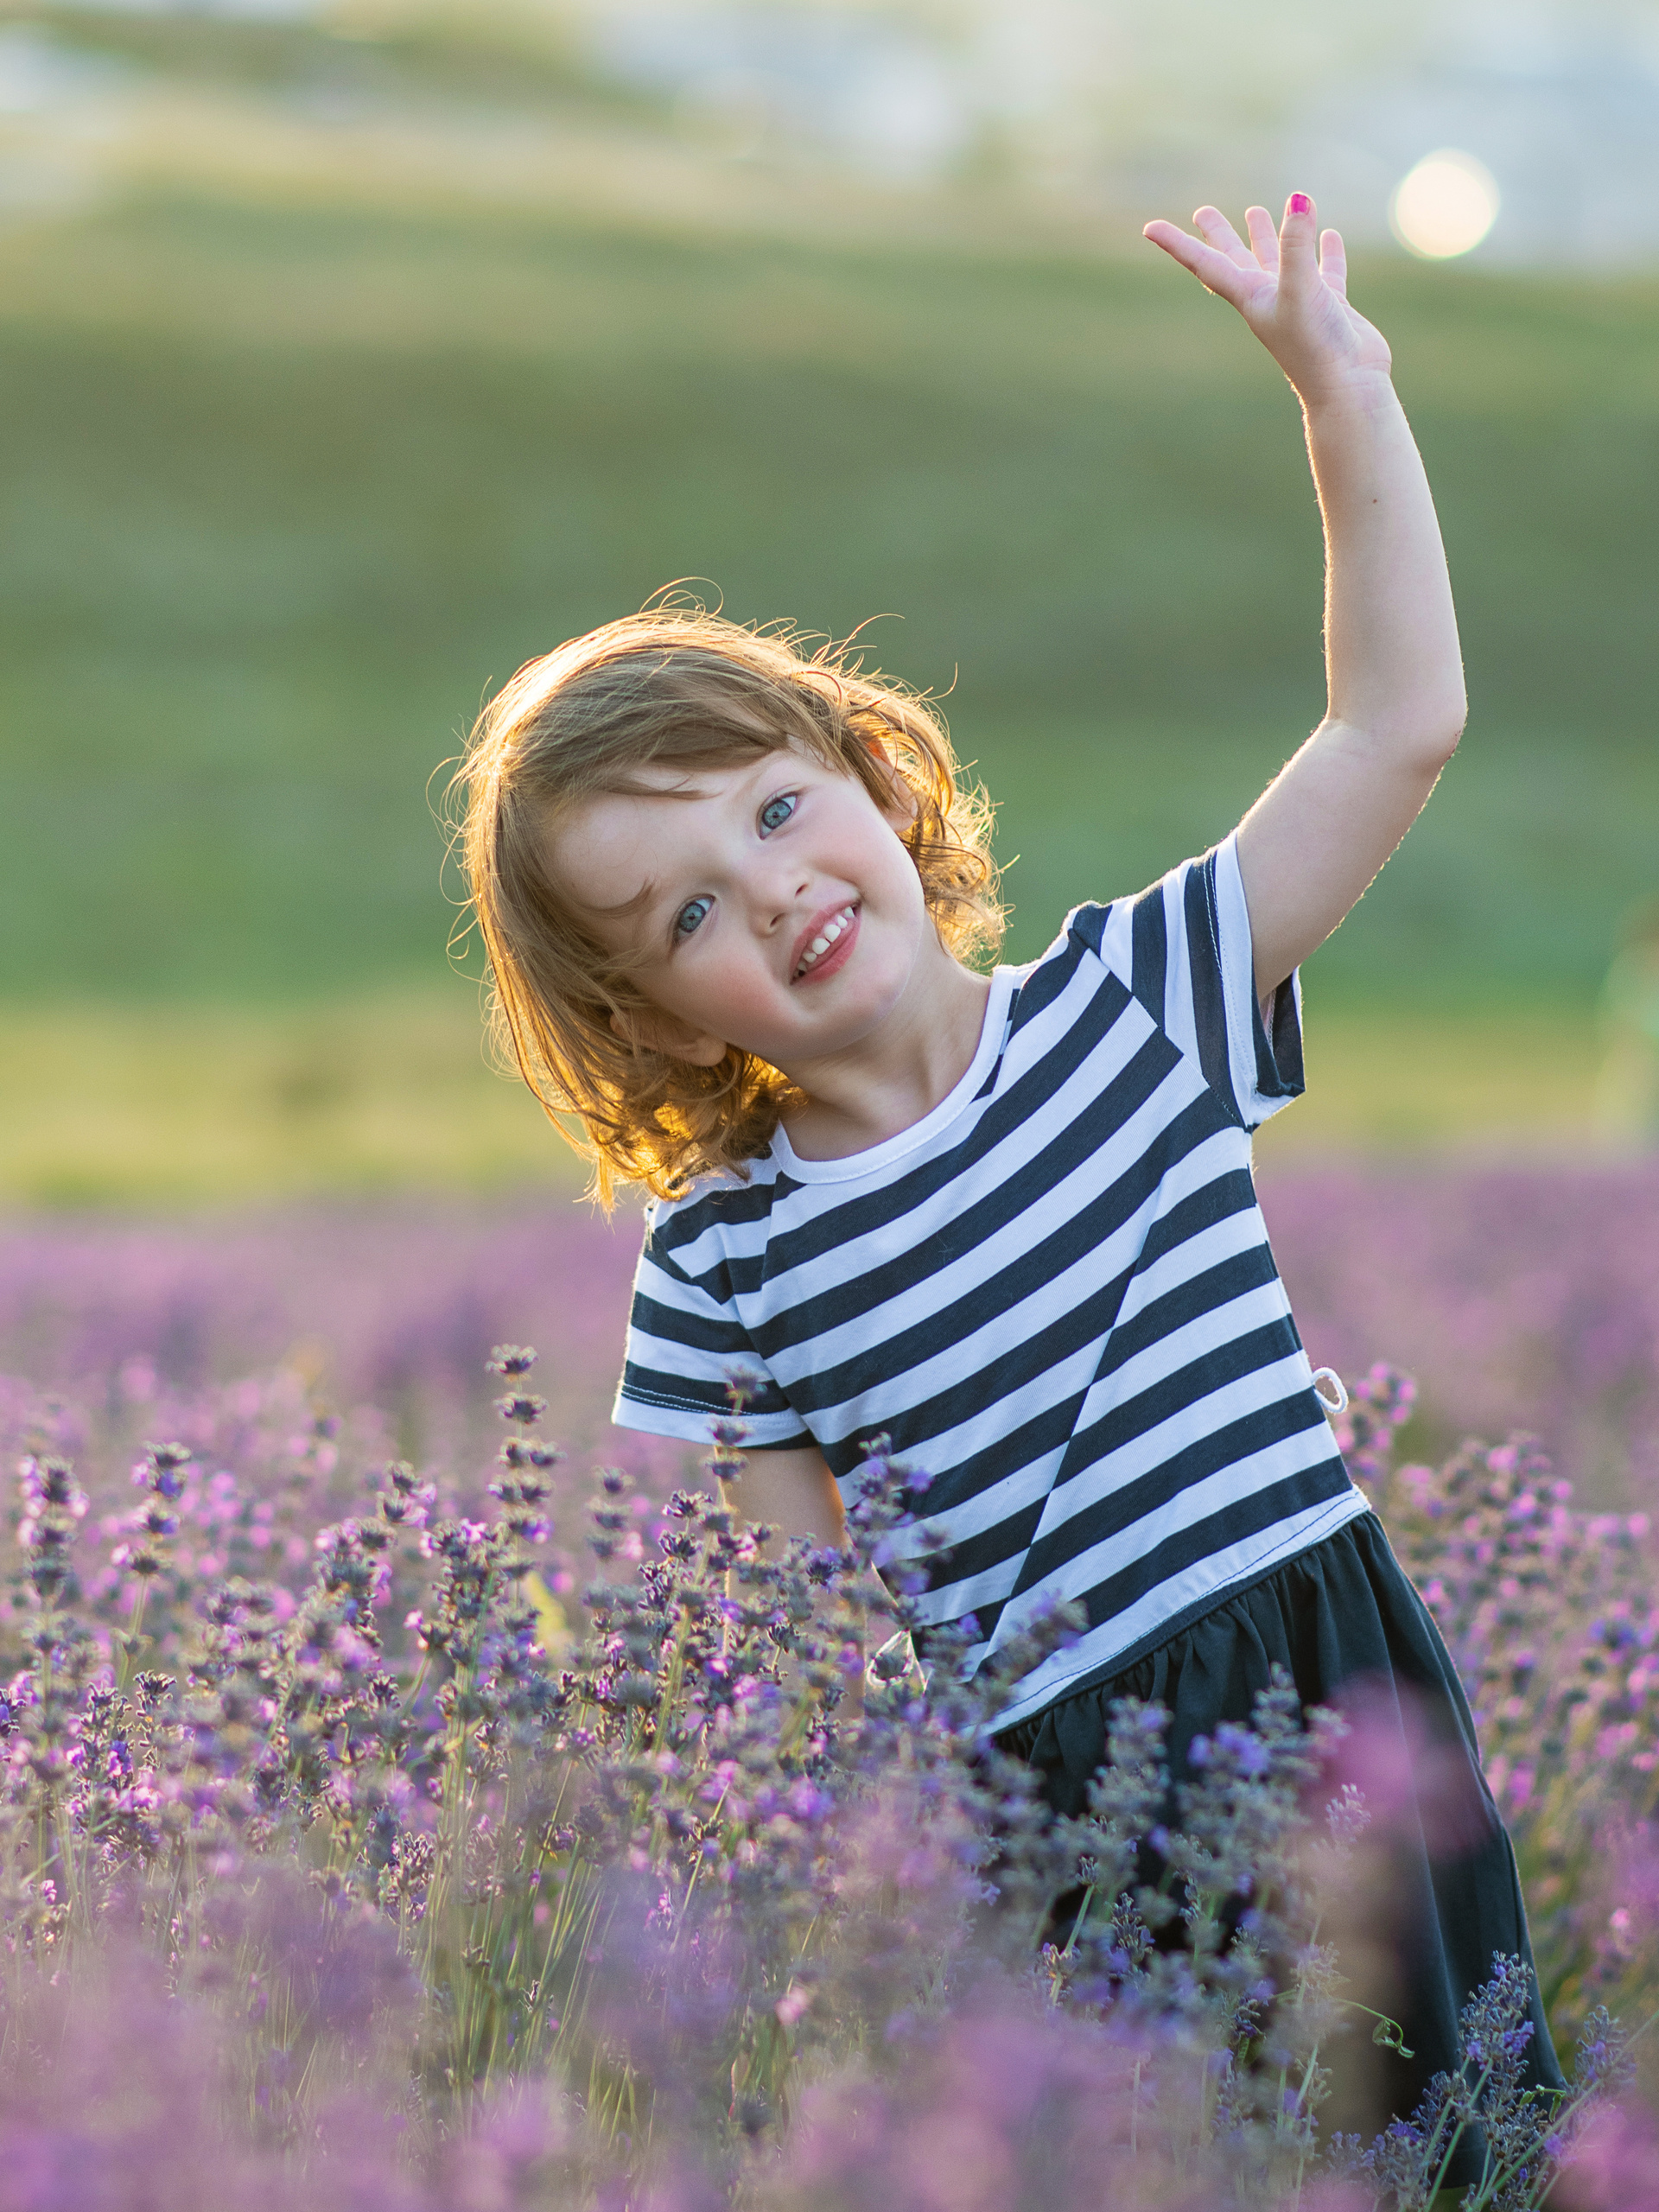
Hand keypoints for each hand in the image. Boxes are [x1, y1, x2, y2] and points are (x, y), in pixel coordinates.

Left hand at [1143, 194, 1390, 407]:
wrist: (1347, 390)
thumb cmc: (1315, 347)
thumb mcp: (1302, 291)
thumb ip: (1296, 247)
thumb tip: (1297, 199)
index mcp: (1250, 298)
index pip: (1206, 264)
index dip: (1177, 245)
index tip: (1149, 228)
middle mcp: (1269, 300)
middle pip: (1235, 260)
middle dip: (1219, 236)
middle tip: (1203, 212)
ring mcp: (1299, 304)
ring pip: (1277, 263)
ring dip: (1266, 239)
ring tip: (1256, 212)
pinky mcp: (1330, 308)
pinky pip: (1326, 272)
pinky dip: (1326, 253)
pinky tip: (1329, 235)